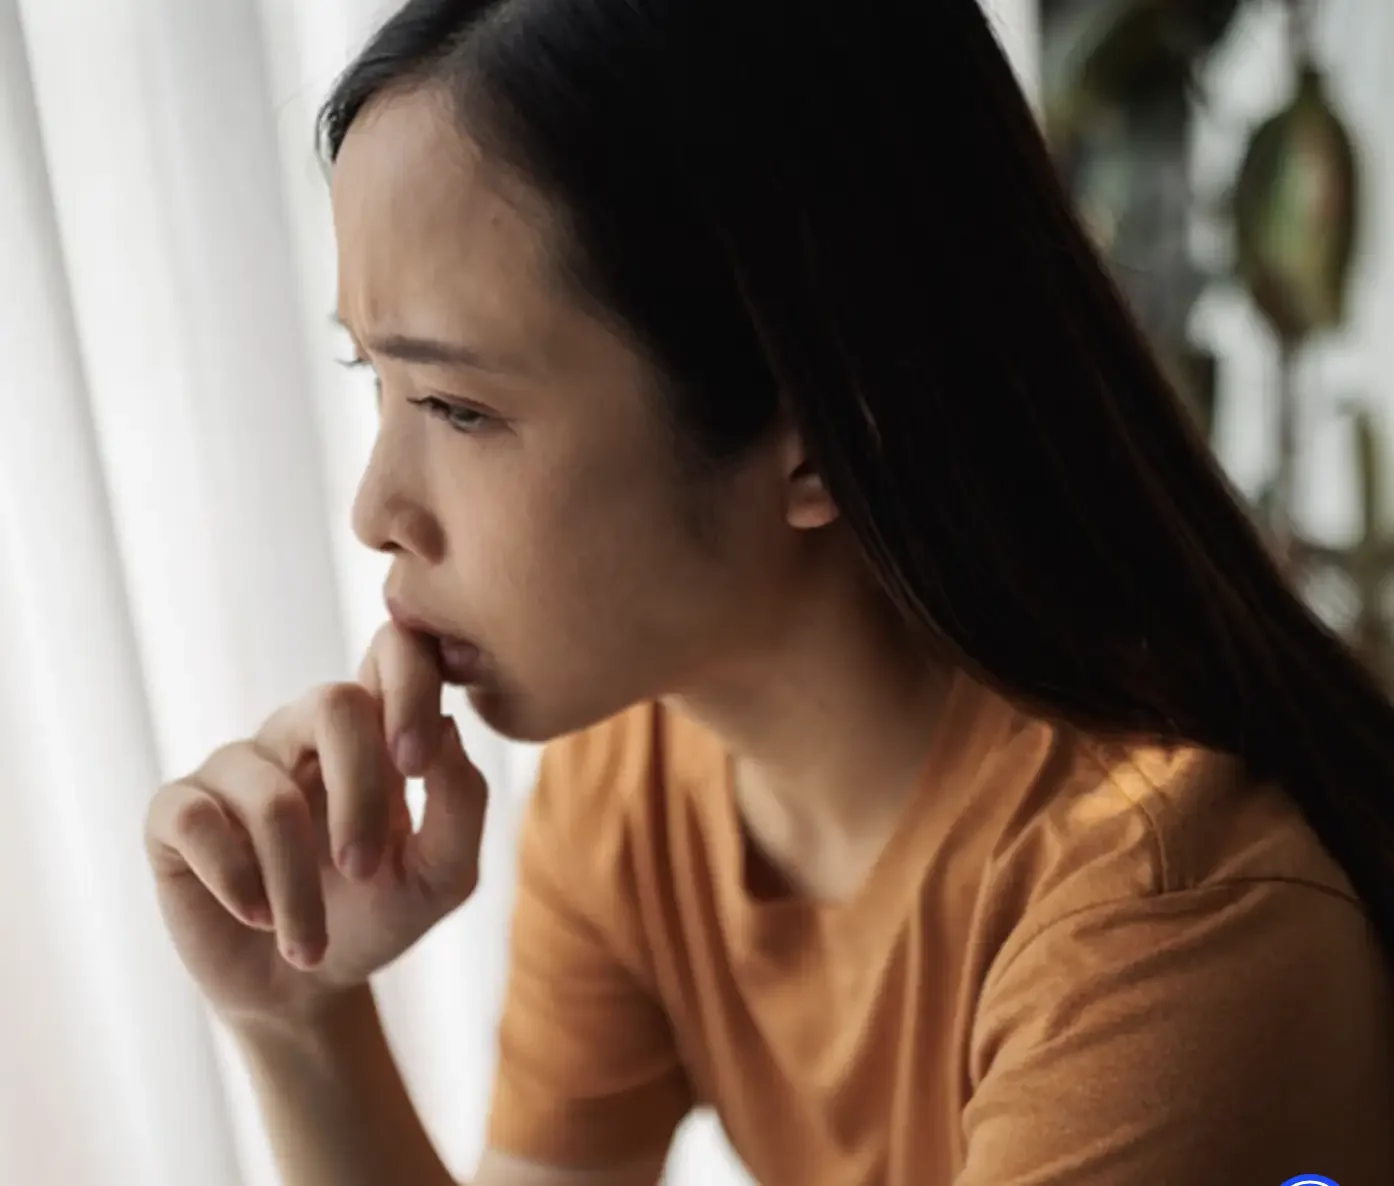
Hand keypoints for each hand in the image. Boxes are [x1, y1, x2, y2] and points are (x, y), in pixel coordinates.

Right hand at [144, 622, 486, 1027]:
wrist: (306, 990)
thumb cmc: (380, 916)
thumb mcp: (442, 873)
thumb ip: (461, 802)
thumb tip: (445, 728)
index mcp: (374, 732)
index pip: (392, 650)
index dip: (411, 679)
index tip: (420, 763)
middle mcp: (303, 734)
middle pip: (334, 702)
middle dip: (360, 792)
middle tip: (366, 869)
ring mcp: (238, 768)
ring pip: (271, 793)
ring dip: (297, 886)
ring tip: (310, 944)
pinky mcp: (177, 812)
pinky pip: (195, 820)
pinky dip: (234, 879)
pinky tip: (255, 917)